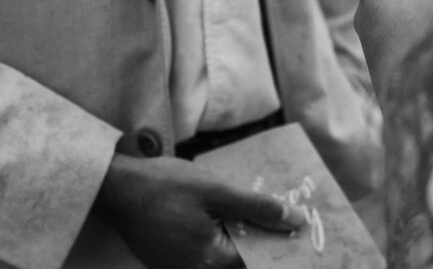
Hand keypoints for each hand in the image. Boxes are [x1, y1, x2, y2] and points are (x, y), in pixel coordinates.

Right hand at [94, 153, 305, 268]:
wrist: (116, 189)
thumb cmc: (165, 186)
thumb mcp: (216, 189)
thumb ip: (257, 207)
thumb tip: (296, 221)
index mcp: (210, 261)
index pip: (257, 262)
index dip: (280, 247)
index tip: (301, 233)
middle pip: (242, 262)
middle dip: (264, 243)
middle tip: (286, 219)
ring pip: (225, 258)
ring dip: (244, 240)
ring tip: (262, 215)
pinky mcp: (172, 264)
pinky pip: (208, 256)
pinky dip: (224, 239)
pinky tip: (231, 217)